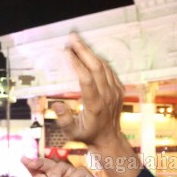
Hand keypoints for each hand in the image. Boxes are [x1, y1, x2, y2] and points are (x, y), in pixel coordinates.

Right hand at [51, 33, 126, 152]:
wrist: (109, 138)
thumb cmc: (87, 134)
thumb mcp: (71, 132)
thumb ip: (63, 119)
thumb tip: (57, 104)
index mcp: (96, 104)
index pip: (87, 79)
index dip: (77, 64)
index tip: (66, 52)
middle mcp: (107, 95)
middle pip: (97, 67)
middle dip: (84, 50)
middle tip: (71, 38)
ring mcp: (115, 91)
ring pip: (104, 66)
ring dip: (90, 52)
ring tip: (76, 42)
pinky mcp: (118, 88)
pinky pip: (109, 70)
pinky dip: (98, 59)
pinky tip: (88, 54)